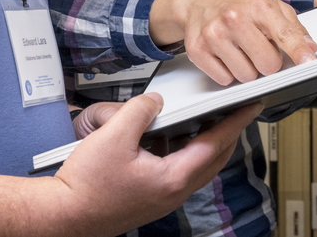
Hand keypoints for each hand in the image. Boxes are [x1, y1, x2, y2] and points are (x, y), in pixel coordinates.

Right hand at [53, 93, 261, 235]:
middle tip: (234, 112)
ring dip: (204, 142)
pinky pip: (177, 171)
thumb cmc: (87, 185)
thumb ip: (140, 111)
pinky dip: (182, 151)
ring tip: (202, 118)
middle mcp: (173, 192)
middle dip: (227, 133)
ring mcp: (162, 198)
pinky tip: (166, 136)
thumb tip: (156, 102)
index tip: (250, 108)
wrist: (65, 214)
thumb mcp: (114, 135)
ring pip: (195, 166)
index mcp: (173, 178)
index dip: (235, 122)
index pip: (215, 145)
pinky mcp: (150, 198)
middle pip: (212, 159)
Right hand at [149, 0, 316, 85]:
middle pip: (268, 65)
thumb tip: (311, 48)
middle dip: (267, 63)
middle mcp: (235, 18)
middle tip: (258, 49)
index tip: (308, 62)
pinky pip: (225, 80)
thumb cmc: (239, 6)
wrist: (200, 2)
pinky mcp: (198, 49)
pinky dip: (228, 73)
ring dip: (247, 69)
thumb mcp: (270, 6)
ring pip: (246, 76)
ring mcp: (215, 34)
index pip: (285, 34)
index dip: (298, 51)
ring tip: (240, 51)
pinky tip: (225, 56)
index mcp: (259, 6)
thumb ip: (294, 28)